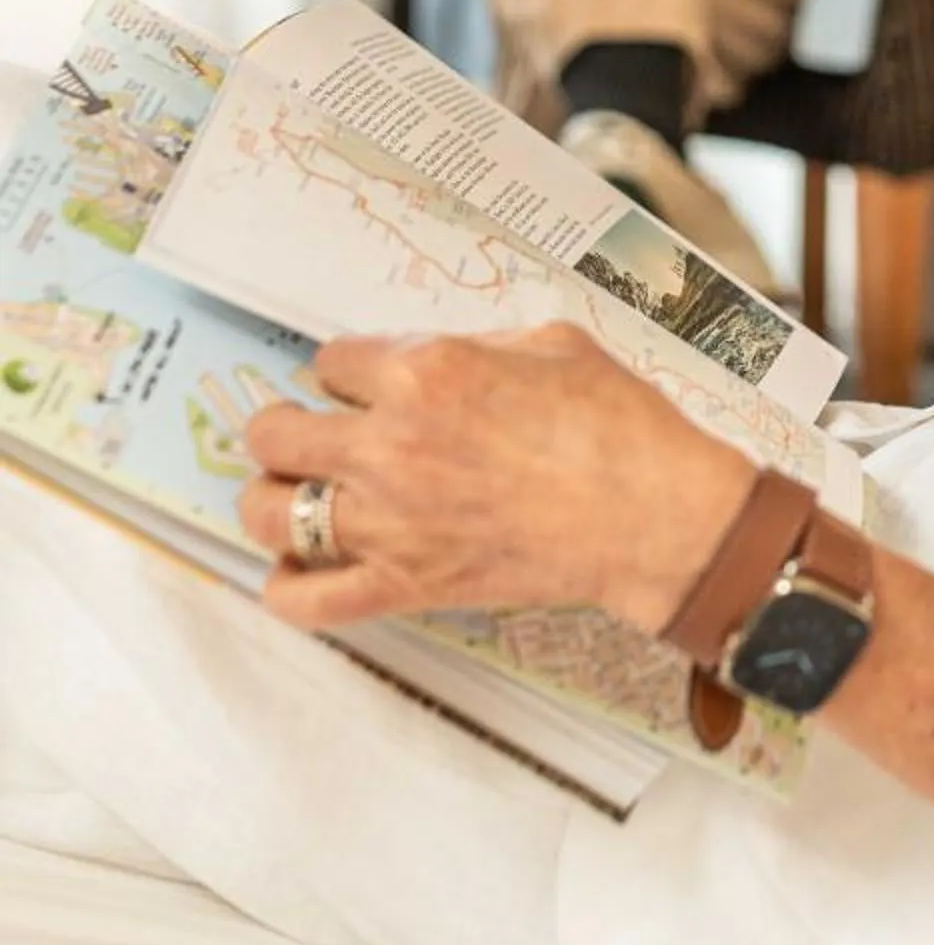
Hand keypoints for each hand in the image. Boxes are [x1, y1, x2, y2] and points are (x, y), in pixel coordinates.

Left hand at [238, 322, 755, 634]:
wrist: (654, 515)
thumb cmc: (617, 423)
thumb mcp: (549, 342)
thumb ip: (472, 343)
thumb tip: (431, 355)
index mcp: (425, 371)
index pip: (330, 360)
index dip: (346, 370)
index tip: (362, 382)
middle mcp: (391, 444)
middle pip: (274, 432)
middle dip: (285, 426)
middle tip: (311, 432)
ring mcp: (391, 522)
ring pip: (268, 511)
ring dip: (271, 498)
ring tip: (294, 494)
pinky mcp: (407, 585)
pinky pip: (308, 602)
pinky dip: (287, 589)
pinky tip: (296, 568)